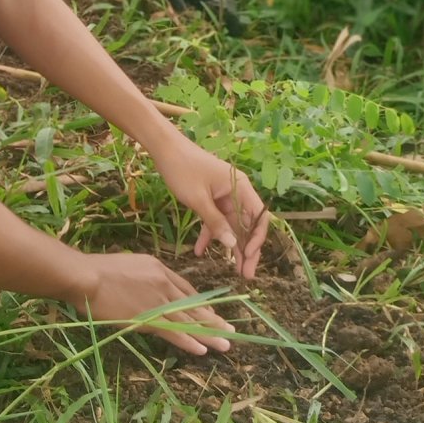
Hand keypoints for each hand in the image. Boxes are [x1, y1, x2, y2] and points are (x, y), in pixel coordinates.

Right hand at [74, 251, 234, 355]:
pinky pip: (174, 332)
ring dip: (209, 334)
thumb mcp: (128, 265)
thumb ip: (143, 278)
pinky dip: (189, 341)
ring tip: (225, 344)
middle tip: (230, 330)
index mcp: (159, 268)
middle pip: (193, 306)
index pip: (186, 289)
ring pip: (189, 321)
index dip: (200, 305)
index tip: (210, 314)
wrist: (87, 277)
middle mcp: (164, 283)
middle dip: (213, 320)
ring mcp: (158, 301)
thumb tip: (146, 290)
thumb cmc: (98, 270)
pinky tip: (203, 349)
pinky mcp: (148, 318)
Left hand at [153, 137, 267, 278]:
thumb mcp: (198, 199)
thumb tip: (233, 244)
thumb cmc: (182, 169)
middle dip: (247, 249)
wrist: (164, 148)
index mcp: (240, 186)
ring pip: (231, 224)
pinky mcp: (211, 197)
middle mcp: (236, 191)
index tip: (249, 256)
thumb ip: (216, 222)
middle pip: (247, 224)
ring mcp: (224, 194)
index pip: (259, 216)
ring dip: (230, 245)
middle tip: (246, 274)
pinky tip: (199, 251)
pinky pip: (215, 219)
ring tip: (232, 270)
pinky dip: (209, 233)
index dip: (257, 238)